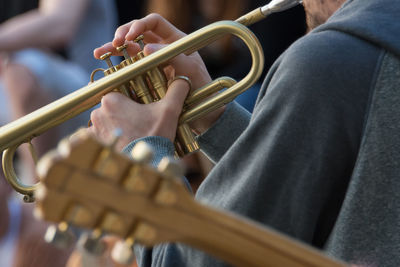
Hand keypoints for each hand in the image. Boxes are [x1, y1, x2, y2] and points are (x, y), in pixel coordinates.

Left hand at [89, 78, 189, 150]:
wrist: (145, 165)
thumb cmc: (155, 136)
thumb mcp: (170, 111)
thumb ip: (176, 91)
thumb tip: (183, 79)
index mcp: (111, 99)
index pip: (121, 91)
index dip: (133, 99)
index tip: (143, 107)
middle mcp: (97, 113)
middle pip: (113, 107)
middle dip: (125, 112)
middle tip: (141, 121)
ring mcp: (93, 130)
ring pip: (108, 121)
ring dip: (118, 125)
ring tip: (134, 133)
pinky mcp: (95, 145)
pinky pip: (101, 136)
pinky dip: (111, 138)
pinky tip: (124, 141)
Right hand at [94, 13, 210, 90]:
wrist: (202, 112)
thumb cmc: (201, 88)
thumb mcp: (190, 70)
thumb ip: (171, 56)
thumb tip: (145, 47)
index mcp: (175, 40)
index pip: (154, 23)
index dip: (140, 25)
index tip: (130, 36)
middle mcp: (162, 47)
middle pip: (138, 32)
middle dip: (123, 34)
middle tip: (114, 43)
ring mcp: (153, 60)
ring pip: (130, 47)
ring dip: (113, 47)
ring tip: (99, 52)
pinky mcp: (146, 74)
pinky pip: (129, 64)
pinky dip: (117, 62)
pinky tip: (104, 61)